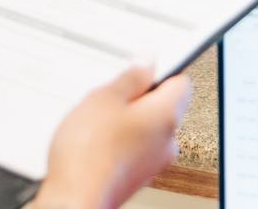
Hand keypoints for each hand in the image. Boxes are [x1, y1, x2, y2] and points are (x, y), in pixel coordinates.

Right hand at [35, 66, 192, 208]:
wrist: (75, 199)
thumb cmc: (89, 153)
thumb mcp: (105, 98)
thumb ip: (131, 77)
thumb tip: (147, 62)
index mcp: (167, 115)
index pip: (182, 82)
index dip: (160, 72)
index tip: (140, 70)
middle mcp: (168, 141)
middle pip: (164, 107)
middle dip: (140, 99)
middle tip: (113, 97)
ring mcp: (154, 163)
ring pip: (149, 129)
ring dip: (129, 122)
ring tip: (100, 123)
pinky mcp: (138, 177)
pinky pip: (137, 150)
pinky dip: (122, 143)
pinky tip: (98, 144)